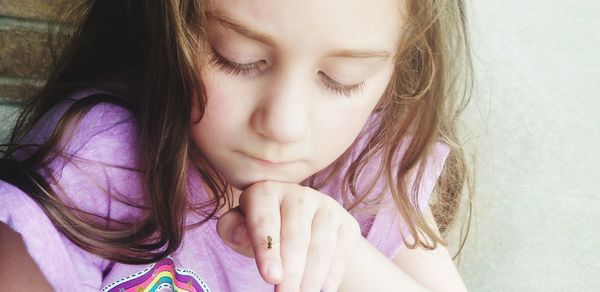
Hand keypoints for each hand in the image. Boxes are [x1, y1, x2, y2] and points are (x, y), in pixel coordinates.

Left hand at [216, 181, 361, 291]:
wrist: (303, 230)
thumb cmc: (263, 232)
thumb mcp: (241, 230)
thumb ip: (232, 229)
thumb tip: (239, 233)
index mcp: (266, 192)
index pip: (265, 220)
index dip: (268, 250)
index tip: (271, 278)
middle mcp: (298, 193)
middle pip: (296, 237)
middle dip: (292, 272)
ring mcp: (326, 206)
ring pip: (321, 246)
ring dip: (312, 277)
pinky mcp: (346, 223)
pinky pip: (342, 251)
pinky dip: (332, 275)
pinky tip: (322, 289)